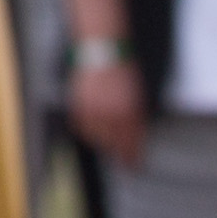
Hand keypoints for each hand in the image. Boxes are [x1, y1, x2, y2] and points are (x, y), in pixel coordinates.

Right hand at [63, 46, 146, 168]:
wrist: (104, 50)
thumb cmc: (124, 71)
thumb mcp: (137, 95)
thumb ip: (136, 117)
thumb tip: (135, 137)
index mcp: (130, 110)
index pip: (131, 142)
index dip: (132, 156)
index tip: (134, 166)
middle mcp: (111, 112)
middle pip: (114, 144)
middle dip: (118, 153)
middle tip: (122, 161)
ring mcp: (94, 108)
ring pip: (97, 137)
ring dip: (103, 143)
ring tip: (108, 143)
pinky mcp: (79, 103)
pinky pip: (81, 126)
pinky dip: (88, 131)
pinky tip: (94, 131)